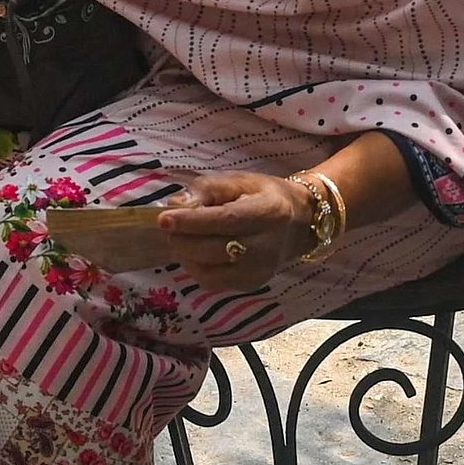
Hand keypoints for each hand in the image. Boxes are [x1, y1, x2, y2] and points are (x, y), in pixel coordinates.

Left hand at [156, 171, 317, 290]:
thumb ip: (208, 188)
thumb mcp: (241, 181)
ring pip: (210, 270)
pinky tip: (193, 253)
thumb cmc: (264, 196)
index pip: (226, 220)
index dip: (192, 221)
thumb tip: (177, 204)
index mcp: (269, 212)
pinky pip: (213, 282)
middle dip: (183, 238)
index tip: (164, 219)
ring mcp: (260, 270)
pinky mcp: (252, 284)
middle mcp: (267, 246)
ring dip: (185, 254)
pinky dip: (196, 268)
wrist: (299, 223)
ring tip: (179, 238)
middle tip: (168, 227)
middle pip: (214, 248)